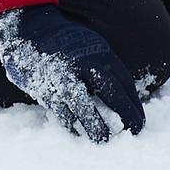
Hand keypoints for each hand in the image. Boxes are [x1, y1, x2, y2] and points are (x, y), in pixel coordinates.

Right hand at [0, 5, 145, 141]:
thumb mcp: (90, 46)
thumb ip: (104, 68)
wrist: (30, 29)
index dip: (134, 103)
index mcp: (99, 51)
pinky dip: (72, 124)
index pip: (124, 80)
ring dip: (96, 125)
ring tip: (105, 140)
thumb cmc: (66, 43)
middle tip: (135, 131)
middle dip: (126, 112)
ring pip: (83, 105)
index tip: (139, 120)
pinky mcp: (46, 87)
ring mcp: (64, 74)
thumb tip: (123, 96)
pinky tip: (79, 133)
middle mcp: (84, 61)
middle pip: (111, 90)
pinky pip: (62, 111)